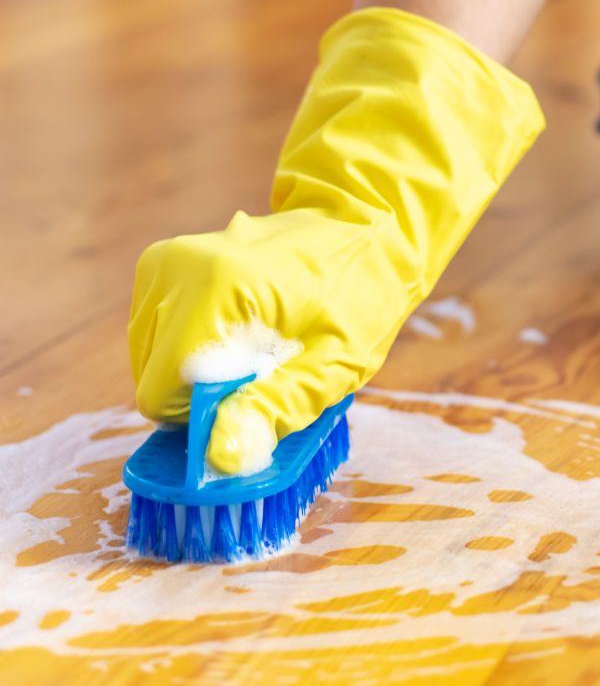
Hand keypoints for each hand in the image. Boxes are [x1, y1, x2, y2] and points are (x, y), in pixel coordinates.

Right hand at [129, 8, 543, 473]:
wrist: (365, 228)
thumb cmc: (360, 295)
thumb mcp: (334, 362)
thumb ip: (276, 407)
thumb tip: (221, 457)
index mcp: (218, 287)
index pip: (162, 390)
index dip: (204, 417)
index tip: (257, 406)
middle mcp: (178, 268)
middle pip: (152, 377)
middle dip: (205, 393)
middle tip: (269, 370)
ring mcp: (166, 262)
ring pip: (150, 359)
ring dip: (200, 371)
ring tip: (261, 346)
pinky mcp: (163, 264)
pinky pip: (155, 335)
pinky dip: (192, 348)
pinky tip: (242, 332)